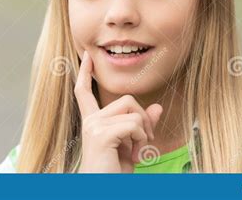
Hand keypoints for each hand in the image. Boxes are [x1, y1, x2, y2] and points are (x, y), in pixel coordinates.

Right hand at [74, 50, 162, 172]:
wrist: (103, 189)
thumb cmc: (114, 173)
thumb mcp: (133, 145)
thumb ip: (142, 124)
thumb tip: (157, 106)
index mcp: (92, 122)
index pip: (84, 92)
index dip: (86, 73)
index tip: (87, 56)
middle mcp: (90, 121)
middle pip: (127, 99)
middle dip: (143, 119)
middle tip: (144, 143)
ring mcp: (94, 126)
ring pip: (132, 109)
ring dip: (143, 132)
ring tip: (137, 152)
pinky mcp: (101, 134)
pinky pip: (134, 125)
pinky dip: (141, 140)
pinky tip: (134, 157)